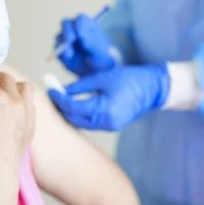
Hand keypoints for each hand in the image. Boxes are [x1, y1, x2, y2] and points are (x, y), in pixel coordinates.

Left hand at [48, 64, 169, 130]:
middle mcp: (105, 123)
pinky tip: (73, 105)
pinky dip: (80, 115)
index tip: (50, 88)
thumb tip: (62, 90)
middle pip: (74, 119)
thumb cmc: (130, 79)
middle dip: (61, 107)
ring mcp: (108, 127)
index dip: (59, 98)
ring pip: (80, 123)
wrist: (153, 89)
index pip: (72, 107)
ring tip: (60, 98)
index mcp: (103, 110)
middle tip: (52, 93)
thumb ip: (80, 86)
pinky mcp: (111, 126)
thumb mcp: (102, 78)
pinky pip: (89, 123)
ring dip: (69, 112)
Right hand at [56, 14, 115, 76]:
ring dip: (63, 44)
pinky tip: (68, 57)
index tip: (81, 35)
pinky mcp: (60, 49)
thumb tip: (81, 35)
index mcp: (87, 25)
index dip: (79, 25)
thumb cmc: (100, 57)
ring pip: (59, 36)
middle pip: (66, 23)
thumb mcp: (99, 51)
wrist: (95, 71)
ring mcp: (66, 38)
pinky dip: (60, 52)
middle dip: (67, 31)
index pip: (80, 19)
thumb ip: (92, 43)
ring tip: (70, 55)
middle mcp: (74, 28)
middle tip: (70, 40)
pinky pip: (56, 48)